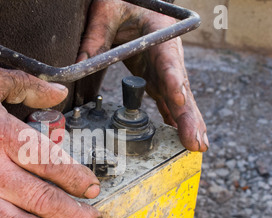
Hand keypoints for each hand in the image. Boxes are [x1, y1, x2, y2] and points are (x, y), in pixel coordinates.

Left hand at [77, 0, 208, 151]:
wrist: (132, 5)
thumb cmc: (122, 4)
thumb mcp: (106, 12)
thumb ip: (95, 37)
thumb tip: (79, 64)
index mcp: (161, 35)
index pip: (169, 60)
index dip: (174, 80)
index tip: (179, 100)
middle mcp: (168, 56)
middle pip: (180, 88)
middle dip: (188, 116)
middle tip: (196, 141)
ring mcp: (164, 71)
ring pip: (178, 99)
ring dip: (186, 123)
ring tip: (196, 145)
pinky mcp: (156, 80)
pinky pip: (167, 102)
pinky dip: (173, 119)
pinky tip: (180, 136)